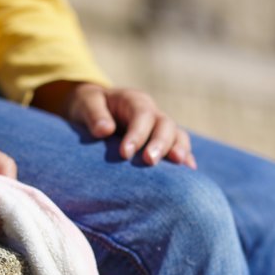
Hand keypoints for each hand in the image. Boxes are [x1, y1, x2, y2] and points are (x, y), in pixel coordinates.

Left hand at [32, 81, 195, 168]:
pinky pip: (179, 147)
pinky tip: (189, 173)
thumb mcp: (85, 103)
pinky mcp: (162, 141)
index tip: (125, 153)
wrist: (95, 108)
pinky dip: (186, 158)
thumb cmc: (89, 106)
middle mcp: (152, 112)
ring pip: (177, 135)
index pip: (141, 115)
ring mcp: (159, 127)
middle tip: (149, 161)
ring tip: (180, 166)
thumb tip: (104, 130)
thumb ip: (94, 114)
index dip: (136, 134)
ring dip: (179, 150)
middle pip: (164, 125)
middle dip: (159, 143)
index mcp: (134, 101)